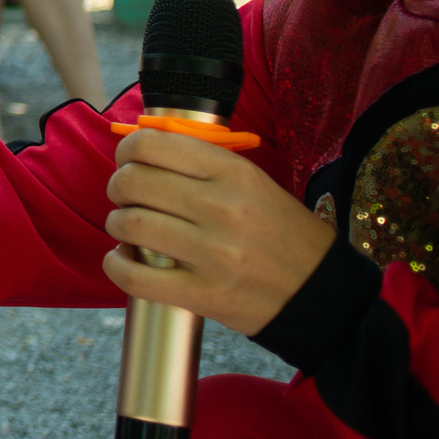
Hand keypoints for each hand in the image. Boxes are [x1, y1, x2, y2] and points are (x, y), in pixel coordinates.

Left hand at [101, 130, 337, 336]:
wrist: (323, 294)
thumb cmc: (283, 235)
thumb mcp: (256, 184)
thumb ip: (205, 167)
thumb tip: (145, 153)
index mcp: (235, 173)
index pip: (155, 144)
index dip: (128, 150)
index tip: (128, 161)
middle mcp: (223, 207)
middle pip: (134, 181)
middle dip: (118, 186)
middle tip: (125, 197)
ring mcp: (214, 253)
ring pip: (130, 224)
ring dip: (117, 224)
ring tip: (127, 229)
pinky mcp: (206, 294)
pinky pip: (136, 277)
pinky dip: (116, 266)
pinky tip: (121, 260)